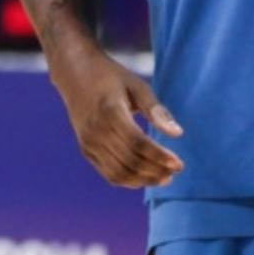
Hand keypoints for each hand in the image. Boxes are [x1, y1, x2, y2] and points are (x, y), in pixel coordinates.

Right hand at [52, 51, 183, 188]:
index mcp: (110, 111)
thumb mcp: (137, 86)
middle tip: (175, 170)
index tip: (179, 163)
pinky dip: (129, 180)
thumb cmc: (111, 78)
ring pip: (119, 173)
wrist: (74, 74)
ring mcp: (88, 142)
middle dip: (156, 171)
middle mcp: (96, 130)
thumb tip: (178, 134)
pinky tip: (146, 176)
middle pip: (130, 161)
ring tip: (165, 177)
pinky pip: (109, 173)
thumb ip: (156, 110)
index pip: (138, 143)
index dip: (159, 156)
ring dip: (144, 180)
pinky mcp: (86, 149)